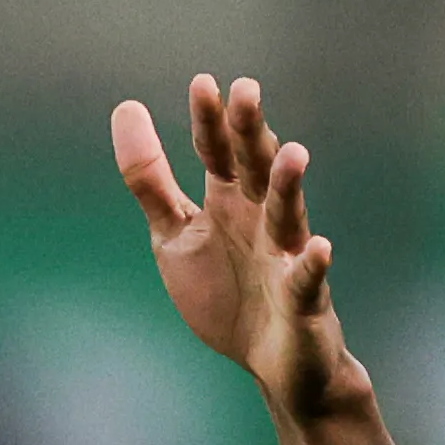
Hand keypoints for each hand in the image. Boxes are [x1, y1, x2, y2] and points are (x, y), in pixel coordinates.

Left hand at [115, 76, 367, 422]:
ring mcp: (286, 256)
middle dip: (251, 134)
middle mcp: (262, 219)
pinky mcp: (304, 299)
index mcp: (230, 202)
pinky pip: (309, 280)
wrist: (269, 361)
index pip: (218, 153)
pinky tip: (318, 249)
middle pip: (257, 170)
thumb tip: (126, 109)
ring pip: (290, 216)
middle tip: (246, 92)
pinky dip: (313, 266)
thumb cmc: (225, 291)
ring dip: (289, 187)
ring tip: (291, 155)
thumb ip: (150, 179)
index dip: (209, 122)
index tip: (203, 84)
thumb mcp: (175, 233)